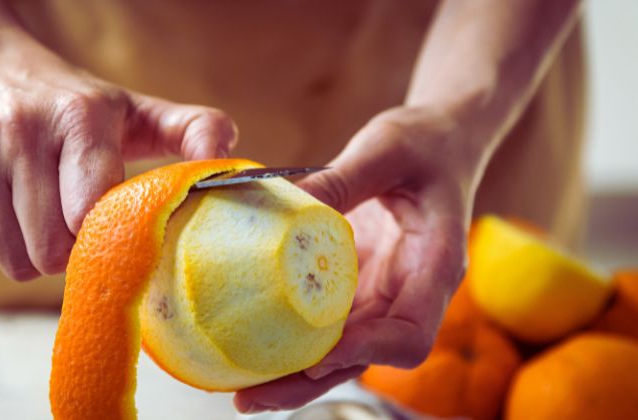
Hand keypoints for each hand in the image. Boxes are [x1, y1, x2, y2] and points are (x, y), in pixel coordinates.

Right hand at [0, 32, 236, 279]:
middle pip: (51, 250)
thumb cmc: (72, 101)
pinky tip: (11, 208)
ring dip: (37, 252)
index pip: (91, 213)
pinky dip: (1, 244)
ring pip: (14, 260)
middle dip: (72, 250)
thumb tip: (226, 153)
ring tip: (47, 213)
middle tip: (80, 222)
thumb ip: (190, 130)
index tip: (116, 229)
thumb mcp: (135, 109)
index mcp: (79, 118)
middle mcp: (20, 132)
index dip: (107, 236)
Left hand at [234, 107, 476, 412]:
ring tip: (240, 387)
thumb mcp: (386, 148)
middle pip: (365, 358)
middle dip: (309, 382)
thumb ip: (342, 177)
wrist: (440, 144)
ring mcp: (384, 293)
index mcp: (434, 265)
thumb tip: (284, 201)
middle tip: (250, 398)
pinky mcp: (360, 286)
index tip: (318, 353)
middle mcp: (410, 292)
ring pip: (342, 351)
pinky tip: (252, 343)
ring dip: (293, 373)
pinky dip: (293, 339)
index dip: (367, 350)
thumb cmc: (426, 144)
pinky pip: (327, 323)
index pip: (412, 333)